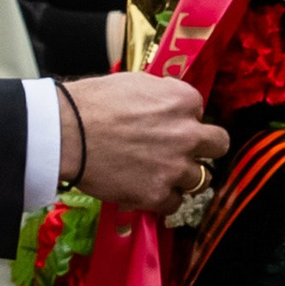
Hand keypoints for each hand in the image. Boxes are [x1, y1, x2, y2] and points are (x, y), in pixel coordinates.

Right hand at [61, 73, 227, 216]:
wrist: (67, 133)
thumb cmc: (92, 103)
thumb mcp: (135, 82)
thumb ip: (162, 94)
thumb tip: (168, 102)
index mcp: (183, 100)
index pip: (201, 111)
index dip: (183, 119)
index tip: (168, 124)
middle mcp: (187, 134)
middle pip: (218, 145)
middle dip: (204, 148)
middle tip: (183, 151)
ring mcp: (175, 167)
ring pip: (201, 179)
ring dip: (183, 176)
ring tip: (159, 173)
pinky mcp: (157, 194)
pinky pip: (174, 203)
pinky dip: (163, 199)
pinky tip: (146, 189)